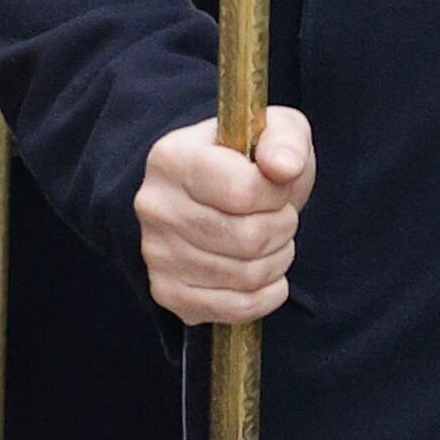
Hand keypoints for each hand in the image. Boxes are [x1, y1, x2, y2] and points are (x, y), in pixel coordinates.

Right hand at [138, 109, 312, 324]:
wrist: (217, 195)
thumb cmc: (251, 161)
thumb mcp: (276, 130)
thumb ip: (286, 140)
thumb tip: (285, 167)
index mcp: (173, 158)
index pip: (244, 191)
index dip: (278, 194)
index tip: (278, 185)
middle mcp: (154, 207)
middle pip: (248, 238)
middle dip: (283, 228)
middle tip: (279, 216)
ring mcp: (155, 253)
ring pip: (246, 275)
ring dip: (277, 259)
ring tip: (269, 239)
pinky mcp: (167, 292)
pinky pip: (235, 308)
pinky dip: (267, 294)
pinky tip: (264, 271)